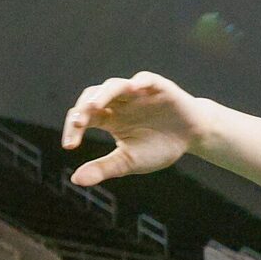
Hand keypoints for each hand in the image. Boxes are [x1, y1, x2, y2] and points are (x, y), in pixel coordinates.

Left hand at [61, 72, 213, 187]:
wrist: (192, 136)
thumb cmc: (158, 147)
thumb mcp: (128, 161)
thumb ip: (103, 168)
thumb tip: (76, 180)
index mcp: (109, 118)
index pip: (84, 118)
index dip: (74, 128)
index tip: (69, 145)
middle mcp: (119, 102)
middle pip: (93, 97)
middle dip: (83, 109)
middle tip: (78, 123)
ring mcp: (137, 92)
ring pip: (114, 86)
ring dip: (103, 94)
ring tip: (95, 106)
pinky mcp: (158, 87)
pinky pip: (145, 79)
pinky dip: (139, 82)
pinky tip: (134, 88)